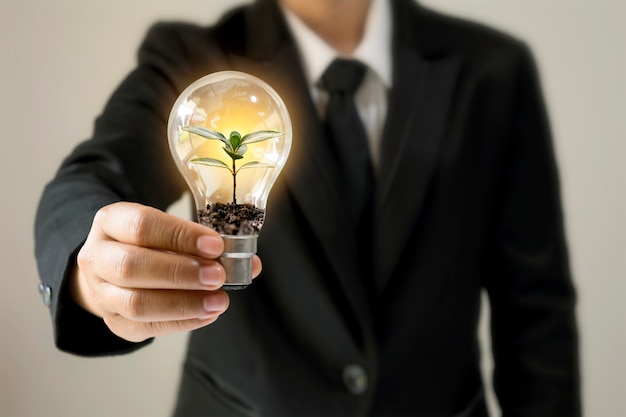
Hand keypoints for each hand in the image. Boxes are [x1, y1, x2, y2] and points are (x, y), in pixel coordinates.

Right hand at [69, 202, 260, 341]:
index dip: (180, 236)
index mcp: (110, 222)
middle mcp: (97, 257)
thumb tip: (250, 263)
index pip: (141, 226)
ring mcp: (101, 293)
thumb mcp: (168, 231)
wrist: (112, 270)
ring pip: (136, 303)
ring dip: (184, 303)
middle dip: (181, 272)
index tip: (216, 245)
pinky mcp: (114, 322)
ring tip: (219, 300)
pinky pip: (146, 327)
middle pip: (131, 266)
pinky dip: (182, 321)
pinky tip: (208, 314)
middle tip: (218, 276)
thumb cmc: (149, 244)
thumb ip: (205, 243)